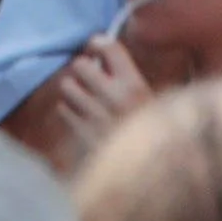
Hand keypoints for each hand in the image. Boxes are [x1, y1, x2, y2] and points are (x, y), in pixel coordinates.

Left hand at [45, 35, 150, 170]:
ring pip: (67, 86)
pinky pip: (64, 110)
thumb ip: (131, 79)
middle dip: (84, 68)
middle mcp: (113, 98)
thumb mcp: (154, 102)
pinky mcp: (81, 136)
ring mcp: (95, 117)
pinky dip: (70, 111)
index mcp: (135, 86)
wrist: (155, 177)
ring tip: (85, 97)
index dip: (98, 43)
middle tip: (90, 77)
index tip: (97, 49)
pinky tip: (83, 116)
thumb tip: (104, 59)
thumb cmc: (158, 136)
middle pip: (80, 65)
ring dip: (74, 89)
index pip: (109, 47)